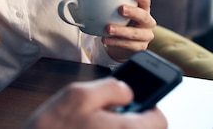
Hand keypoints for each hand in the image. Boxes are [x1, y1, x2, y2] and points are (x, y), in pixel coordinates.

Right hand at [23, 78, 166, 128]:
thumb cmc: (53, 128)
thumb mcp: (78, 95)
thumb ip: (110, 88)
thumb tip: (127, 90)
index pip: (159, 119)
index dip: (148, 104)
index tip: (135, 98)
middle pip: (143, 128)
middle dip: (127, 115)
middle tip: (104, 110)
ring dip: (111, 124)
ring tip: (87, 122)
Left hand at [102, 0, 156, 61]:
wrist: (122, 44)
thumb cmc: (120, 23)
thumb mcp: (117, 13)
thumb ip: (108, 5)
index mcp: (143, 9)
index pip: (145, 1)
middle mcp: (147, 22)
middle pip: (143, 16)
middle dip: (132, 12)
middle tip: (121, 9)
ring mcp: (145, 36)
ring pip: (134, 33)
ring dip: (120, 30)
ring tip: (108, 28)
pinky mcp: (139, 47)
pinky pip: (128, 45)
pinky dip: (115, 42)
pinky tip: (106, 39)